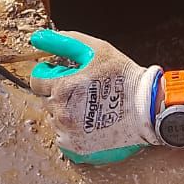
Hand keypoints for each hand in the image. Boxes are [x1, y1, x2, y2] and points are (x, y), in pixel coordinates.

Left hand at [28, 29, 161, 164]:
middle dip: (60, 93)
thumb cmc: (124, 77)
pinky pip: (63, 135)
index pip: (36, 81)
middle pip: (46, 99)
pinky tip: (91, 120)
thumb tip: (38, 37)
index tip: (64, 75)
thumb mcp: (97, 50)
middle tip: (85, 90)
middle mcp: (61, 112)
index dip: (50, 75)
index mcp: (63, 87)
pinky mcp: (75, 146)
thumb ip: (65, 42)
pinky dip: (73, 129)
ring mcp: (68, 131)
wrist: (147, 109)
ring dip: (66, 111)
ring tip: (91, 106)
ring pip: (55, 118)